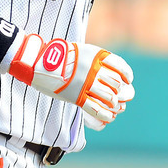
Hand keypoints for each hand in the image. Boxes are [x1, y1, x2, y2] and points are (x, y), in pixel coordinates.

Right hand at [8, 34, 133, 125]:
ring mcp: (85, 83)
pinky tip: (109, 116)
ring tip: (113, 105)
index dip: (126, 74)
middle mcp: (92, 69)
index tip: (128, 79)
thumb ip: (94, 59)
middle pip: (115, 83)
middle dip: (120, 91)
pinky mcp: (76, 96)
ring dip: (113, 103)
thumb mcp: (80, 50)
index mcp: (95, 55)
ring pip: (108, 96)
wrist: (39, 61)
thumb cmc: (58, 56)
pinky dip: (105, 114)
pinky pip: (96, 108)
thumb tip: (107, 69)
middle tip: (119, 95)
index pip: (119, 65)